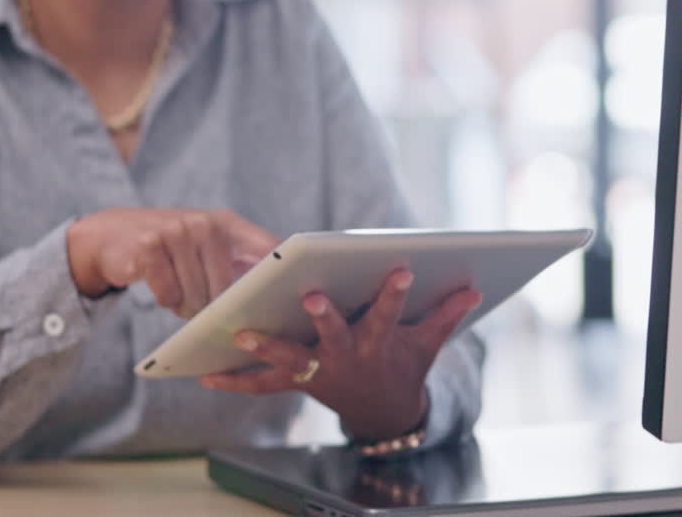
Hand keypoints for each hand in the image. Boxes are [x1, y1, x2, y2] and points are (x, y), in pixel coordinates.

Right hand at [66, 208, 277, 318]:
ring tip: (182, 296)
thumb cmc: (175, 250)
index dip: (279, 277)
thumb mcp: (209, 247)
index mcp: (228, 224)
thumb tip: (276, 302)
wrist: (115, 234)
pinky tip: (162, 287)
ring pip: (197, 296)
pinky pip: (169, 296)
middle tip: (206, 309)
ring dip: (189, 307)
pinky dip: (167, 301)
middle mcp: (204, 223)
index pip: (267, 250)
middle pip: (226, 288)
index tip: (286, 302)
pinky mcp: (148, 247)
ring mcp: (175, 232)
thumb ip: (241, 263)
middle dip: (216, 308)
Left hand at [200, 269, 482, 441]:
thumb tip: (474, 288)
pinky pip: (263, 385)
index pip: (388, 313)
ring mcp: (319, 370)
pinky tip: (206, 375)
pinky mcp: (298, 381)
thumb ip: (445, 314)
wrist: (383, 412)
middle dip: (324, 316)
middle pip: (333, 335)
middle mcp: (345, 356)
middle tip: (311, 296)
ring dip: (265, 347)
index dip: (395, 293)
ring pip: (290, 359)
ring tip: (241, 333)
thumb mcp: (426, 342)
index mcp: (376, 341)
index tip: (401, 269)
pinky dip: (235, 381)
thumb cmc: (402, 363)